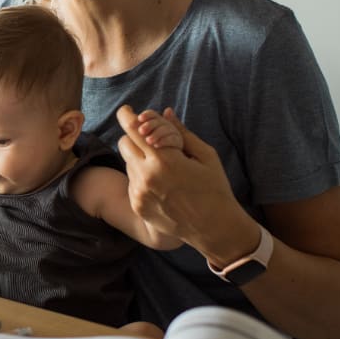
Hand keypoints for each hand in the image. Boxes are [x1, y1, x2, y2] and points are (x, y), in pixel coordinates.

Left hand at [115, 105, 246, 252]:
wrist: (214, 228)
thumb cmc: (215, 188)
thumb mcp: (205, 156)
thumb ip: (181, 132)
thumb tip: (165, 112)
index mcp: (165, 160)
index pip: (134, 129)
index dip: (127, 116)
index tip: (126, 110)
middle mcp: (147, 176)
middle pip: (124, 143)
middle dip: (134, 137)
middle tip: (150, 139)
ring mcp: (139, 193)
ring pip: (127, 162)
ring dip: (139, 158)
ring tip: (163, 167)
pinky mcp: (137, 206)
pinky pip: (131, 181)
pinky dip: (141, 177)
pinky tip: (162, 184)